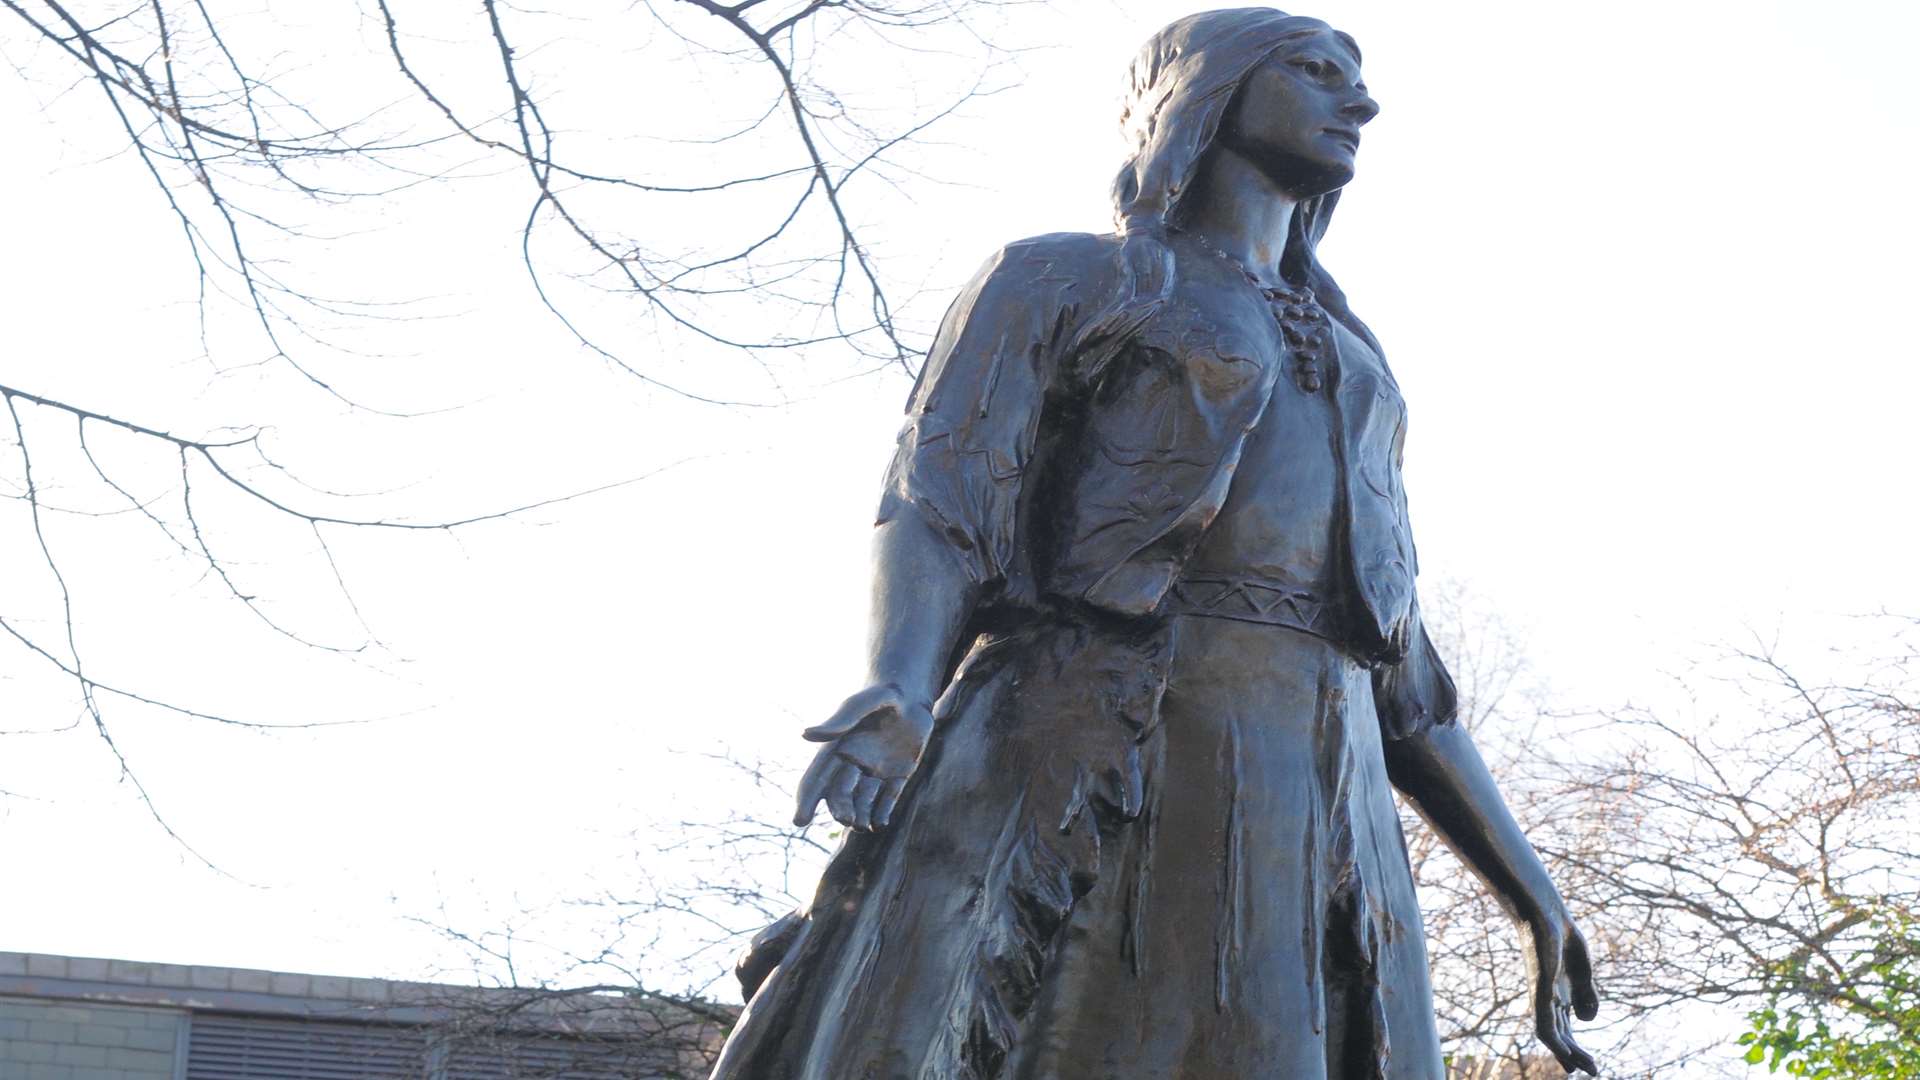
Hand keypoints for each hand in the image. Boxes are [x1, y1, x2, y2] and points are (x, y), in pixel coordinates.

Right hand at [792, 683, 934, 832]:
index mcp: (837, 748)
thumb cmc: (882, 694)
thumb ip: (839, 721)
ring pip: (862, 802)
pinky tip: (880, 823)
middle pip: (839, 795)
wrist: (911, 692)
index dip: (806, 800)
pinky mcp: (898, 774)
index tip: (800, 821)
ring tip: (862, 825)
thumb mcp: (862, 704)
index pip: (816, 778)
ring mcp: (876, 771)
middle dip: (840, 810)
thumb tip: (805, 735)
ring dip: (860, 816)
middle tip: (846, 819)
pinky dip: (882, 813)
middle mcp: (853, 764)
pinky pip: (888, 799)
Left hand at [1529, 906, 1600, 1075]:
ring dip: (1568, 1053)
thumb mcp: (1582, 972)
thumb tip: (1586, 1020)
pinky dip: (1554, 1040)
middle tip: (1592, 1071)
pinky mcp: (1539, 988)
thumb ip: (1586, 995)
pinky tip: (1564, 1052)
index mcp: (1559, 994)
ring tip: (1585, 1068)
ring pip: (1551, 1033)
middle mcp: (1549, 998)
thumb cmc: (1563, 937)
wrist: (1545, 912)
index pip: (1564, 1027)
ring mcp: (1542, 994)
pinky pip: (1543, 1020)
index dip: (1574, 1047)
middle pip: (1560, 1034)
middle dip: (1574, 1054)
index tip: (1588, 1066)